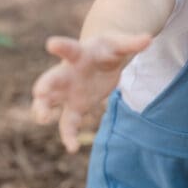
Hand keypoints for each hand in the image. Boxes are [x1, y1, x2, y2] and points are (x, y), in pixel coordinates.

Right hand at [31, 32, 150, 152]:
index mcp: (79, 54)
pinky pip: (67, 123)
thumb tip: (148, 38)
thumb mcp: (119, 44)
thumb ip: (132, 43)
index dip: (61, 46)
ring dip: (43, 110)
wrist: (101, 59)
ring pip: (50, 102)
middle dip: (45, 85)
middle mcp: (68, 73)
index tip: (51, 44)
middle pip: (53, 78)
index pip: (69, 48)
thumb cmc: (108, 49)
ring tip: (43, 119)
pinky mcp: (74, 107)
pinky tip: (72, 148)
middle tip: (39, 92)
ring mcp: (67, 91)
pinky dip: (68, 135)